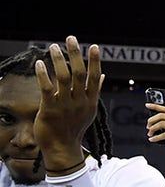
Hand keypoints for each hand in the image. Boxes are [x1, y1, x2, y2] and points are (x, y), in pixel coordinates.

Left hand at [33, 36, 101, 170]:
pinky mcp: (50, 109)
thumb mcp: (89, 110)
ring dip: (59, 60)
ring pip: (63, 78)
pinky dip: (44, 75)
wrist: (62, 148)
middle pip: (79, 73)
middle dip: (75, 54)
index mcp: (90, 100)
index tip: (94, 46)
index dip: (94, 61)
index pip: (94, 77)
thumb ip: (94, 91)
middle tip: (71, 39)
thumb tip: (102, 75)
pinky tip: (40, 63)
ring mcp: (65, 105)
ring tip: (53, 47)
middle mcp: (80, 101)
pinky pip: (47, 88)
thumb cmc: (74, 128)